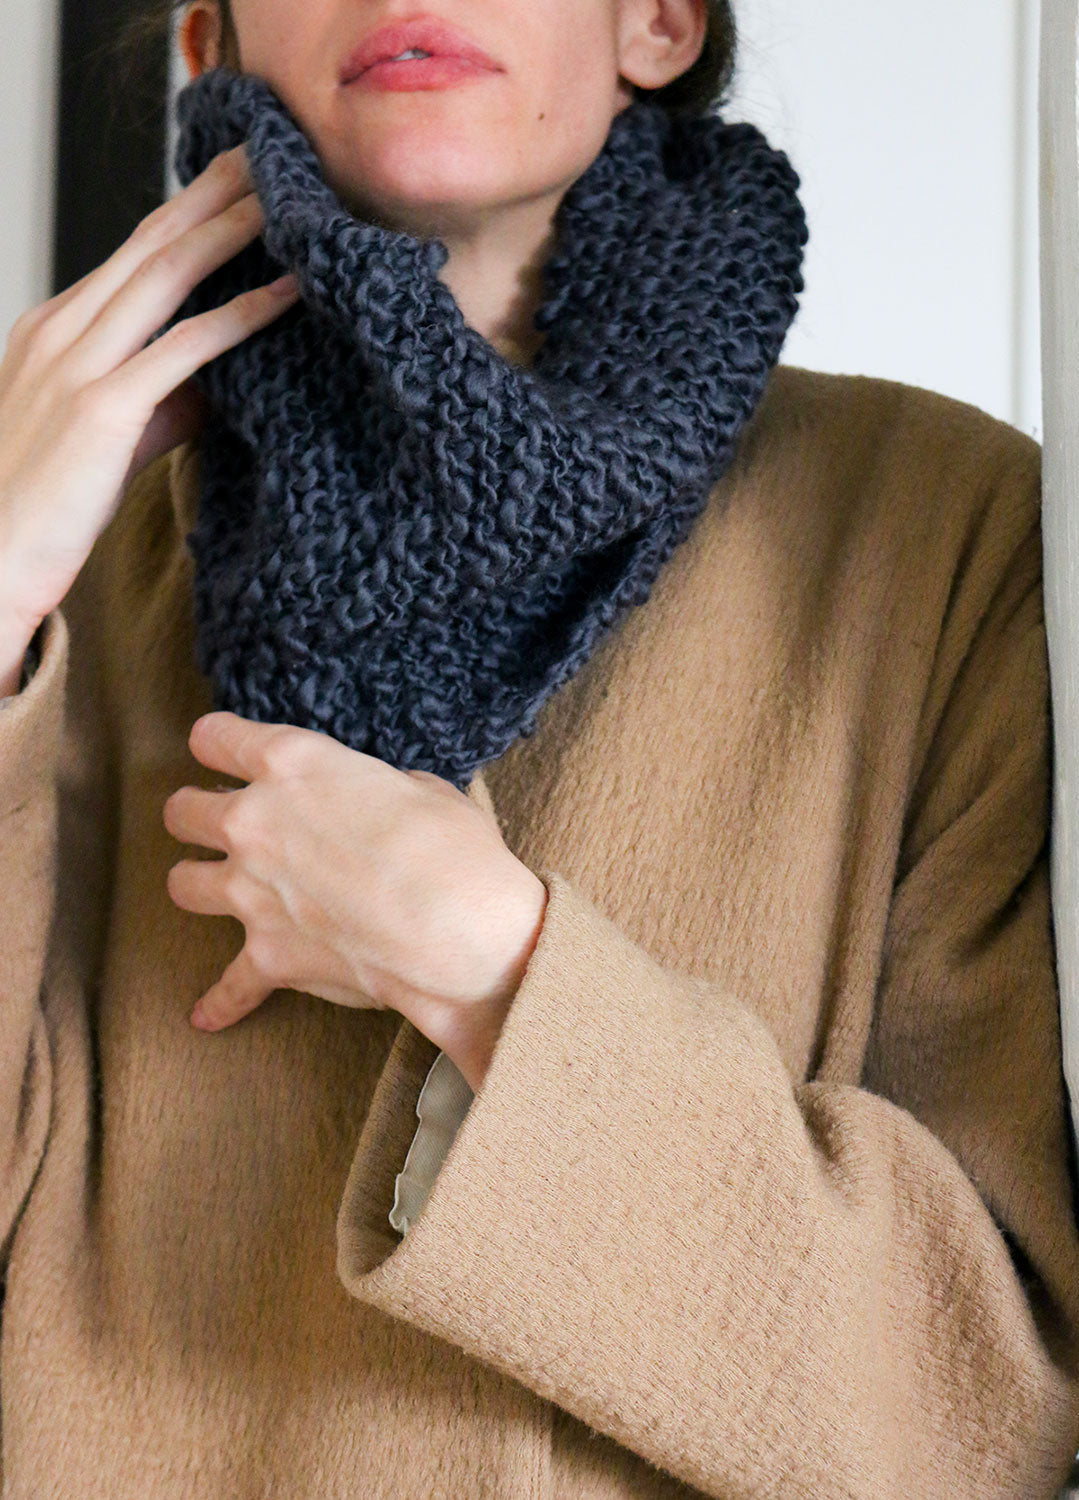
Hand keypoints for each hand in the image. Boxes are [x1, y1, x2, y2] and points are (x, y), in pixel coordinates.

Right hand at [0, 143, 298, 665]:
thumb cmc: (47, 507)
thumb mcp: (107, 436)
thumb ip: (162, 401)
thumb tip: (222, 383)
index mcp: (53, 329)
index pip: (130, 255)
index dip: (186, 214)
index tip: (235, 183)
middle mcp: (61, 331)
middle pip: (150, 245)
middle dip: (213, 197)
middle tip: (269, 157)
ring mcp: (78, 365)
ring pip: (167, 276)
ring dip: (232, 232)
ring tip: (286, 199)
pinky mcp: (103, 409)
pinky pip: (186, 348)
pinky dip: (241, 314)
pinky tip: (286, 291)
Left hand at [163, 712, 547, 1091]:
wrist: (456, 930)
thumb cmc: (452, 850)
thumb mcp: (427, 791)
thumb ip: (389, 789)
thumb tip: (393, 801)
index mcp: (293, 765)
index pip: (217, 738)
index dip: (215, 743)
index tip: (217, 750)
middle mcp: (254, 822)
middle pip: (183, 811)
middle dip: (193, 814)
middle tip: (210, 820)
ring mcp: (250, 891)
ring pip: (183, 883)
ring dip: (196, 883)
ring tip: (210, 887)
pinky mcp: (267, 955)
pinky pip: (229, 985)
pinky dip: (222, 1001)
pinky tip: (207, 1015)